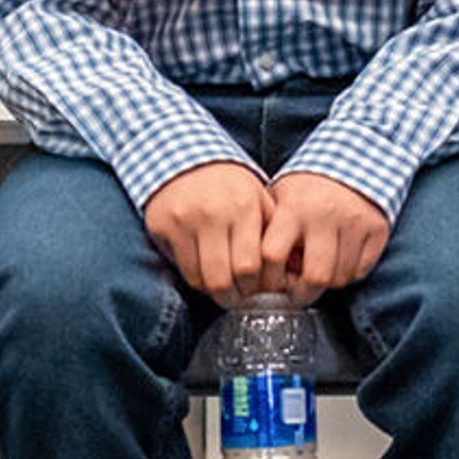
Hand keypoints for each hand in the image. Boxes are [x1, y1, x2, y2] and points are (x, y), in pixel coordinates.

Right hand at [140, 161, 273, 302]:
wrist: (186, 161)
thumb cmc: (231, 188)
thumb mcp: (259, 200)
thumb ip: (274, 232)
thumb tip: (294, 270)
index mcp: (243, 207)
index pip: (249, 266)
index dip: (255, 288)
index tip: (259, 291)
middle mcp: (213, 214)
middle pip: (223, 279)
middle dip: (234, 297)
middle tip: (240, 297)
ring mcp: (185, 221)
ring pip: (201, 279)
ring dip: (215, 292)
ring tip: (224, 290)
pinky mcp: (163, 226)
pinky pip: (183, 269)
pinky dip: (197, 280)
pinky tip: (206, 275)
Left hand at [264, 172, 391, 302]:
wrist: (351, 162)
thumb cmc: (307, 190)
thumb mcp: (279, 201)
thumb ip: (269, 235)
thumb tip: (262, 278)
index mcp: (293, 208)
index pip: (272, 255)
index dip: (269, 278)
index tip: (271, 285)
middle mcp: (325, 215)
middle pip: (315, 277)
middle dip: (303, 294)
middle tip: (297, 293)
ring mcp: (354, 223)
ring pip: (340, 278)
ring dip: (326, 283)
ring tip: (317, 270)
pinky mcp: (376, 229)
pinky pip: (360, 271)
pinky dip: (347, 273)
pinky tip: (337, 260)